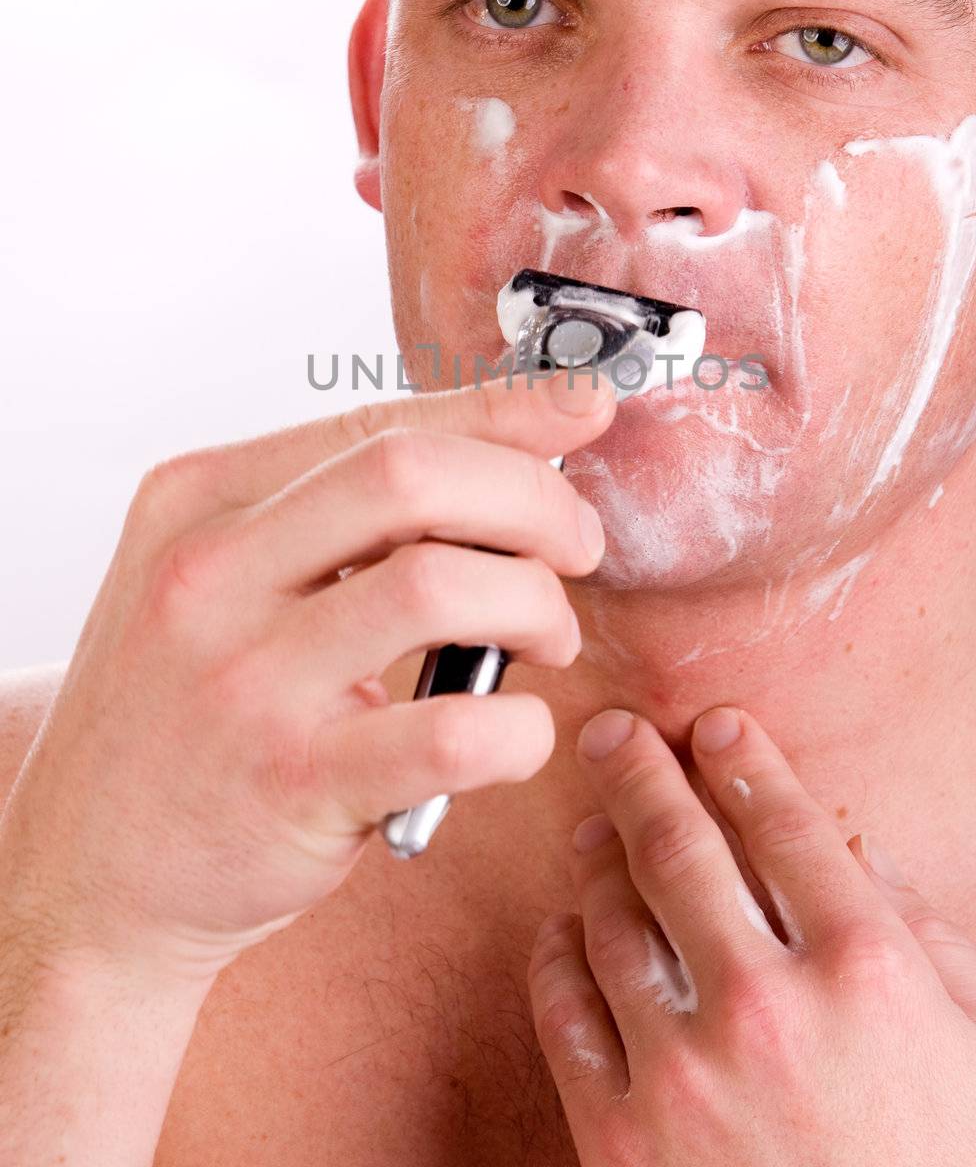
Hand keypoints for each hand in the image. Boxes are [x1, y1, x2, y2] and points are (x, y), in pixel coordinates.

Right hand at [0, 368, 614, 988]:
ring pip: (441, 586)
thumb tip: (495, 454)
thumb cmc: (181, 714)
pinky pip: (449, 733)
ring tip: (548, 638)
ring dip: (536, 604)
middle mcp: (209, 576)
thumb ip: (328, 519)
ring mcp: (244, 681)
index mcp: (198, 502)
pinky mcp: (289, 786)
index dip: (502, 410)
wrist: (87, 874)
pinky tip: (516, 734)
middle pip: (413, 476)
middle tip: (577, 545)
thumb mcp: (217, 582)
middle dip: (533, 498)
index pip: (377, 422)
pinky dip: (520, 728)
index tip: (581, 409)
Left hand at [528, 705, 975, 1164]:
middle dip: (638, 773)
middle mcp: (768, 1009)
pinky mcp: (622, 1142)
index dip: (743, 758)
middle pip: (677, 846)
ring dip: (596, 858)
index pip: (783, 823)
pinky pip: (565, 1017)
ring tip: (591, 828)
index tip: (716, 727)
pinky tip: (563, 930)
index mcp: (869, 973)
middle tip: (613, 735)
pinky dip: (555, 957)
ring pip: (612, 921)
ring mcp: (686, 1077)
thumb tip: (862, 860)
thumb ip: (937, 943)